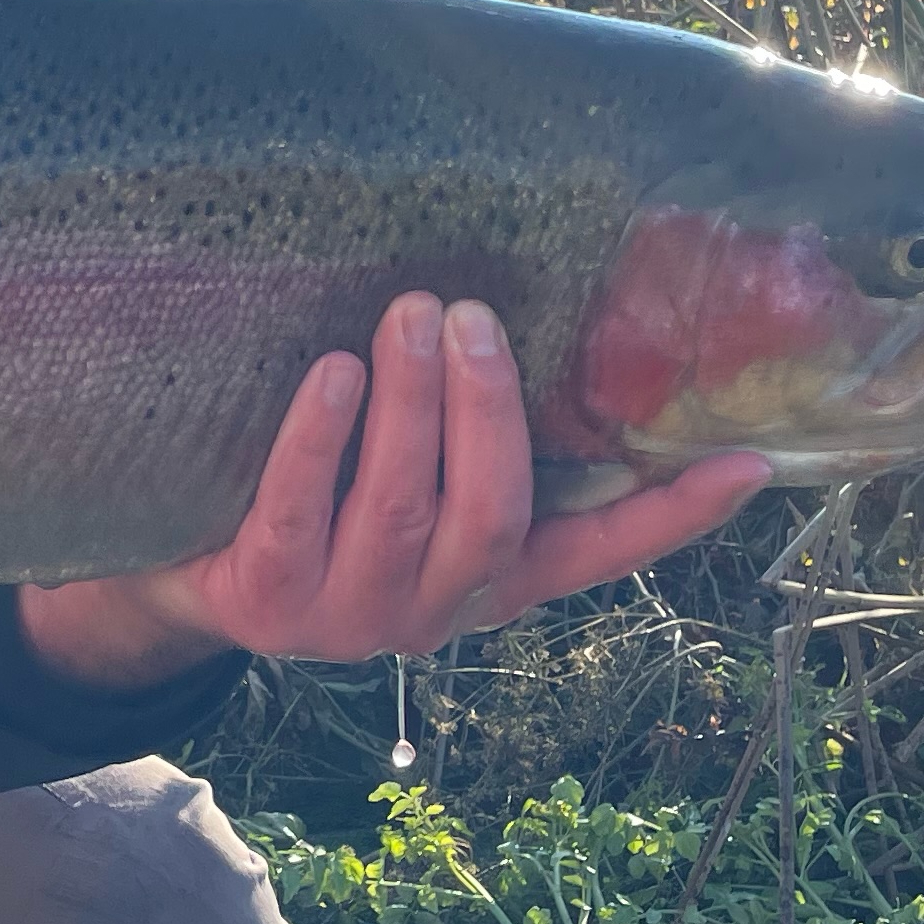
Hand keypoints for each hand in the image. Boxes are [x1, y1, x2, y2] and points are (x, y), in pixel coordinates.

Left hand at [16, 292, 769, 689]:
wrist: (177, 572)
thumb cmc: (312, 495)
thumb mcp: (403, 474)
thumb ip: (469, 431)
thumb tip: (529, 306)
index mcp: (487, 581)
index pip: (597, 553)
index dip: (671, 516)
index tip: (746, 463)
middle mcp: (430, 611)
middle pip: (492, 513)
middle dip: (488, 409)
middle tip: (472, 316)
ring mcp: (347, 616)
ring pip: (402, 508)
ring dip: (412, 405)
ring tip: (410, 317)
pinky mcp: (263, 602)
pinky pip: (298, 511)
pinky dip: (319, 438)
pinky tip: (331, 374)